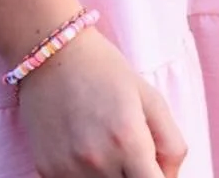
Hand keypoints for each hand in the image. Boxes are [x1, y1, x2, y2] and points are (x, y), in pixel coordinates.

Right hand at [15, 25, 188, 177]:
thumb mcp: (149, 97)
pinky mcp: (47, 170)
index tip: (153, 167)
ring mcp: (69, 169)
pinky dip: (84, 174)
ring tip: (103, 144)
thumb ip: (171, 143)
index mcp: (128, 140)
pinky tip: (81, 146)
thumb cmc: (104, 70)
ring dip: (109, 175)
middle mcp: (98, 160)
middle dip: (134, 175)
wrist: (49, 52)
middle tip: (129, 152)